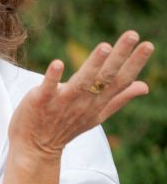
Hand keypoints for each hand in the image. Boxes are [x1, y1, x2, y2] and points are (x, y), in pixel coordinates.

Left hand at [8, 31, 152, 157]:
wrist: (35, 148)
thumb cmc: (66, 127)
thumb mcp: (97, 115)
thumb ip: (119, 99)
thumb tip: (144, 86)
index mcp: (98, 102)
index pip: (121, 81)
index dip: (135, 63)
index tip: (148, 44)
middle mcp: (84, 102)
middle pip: (105, 77)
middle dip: (119, 56)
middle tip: (132, 34)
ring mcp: (62, 102)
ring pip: (81, 82)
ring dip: (93, 65)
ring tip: (104, 47)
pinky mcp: (40, 102)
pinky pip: (47, 89)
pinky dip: (52, 77)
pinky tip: (57, 63)